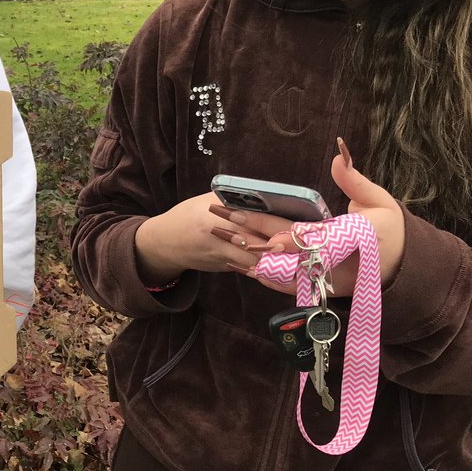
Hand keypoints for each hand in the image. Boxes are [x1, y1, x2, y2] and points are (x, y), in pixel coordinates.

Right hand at [134, 191, 286, 283]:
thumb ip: (237, 200)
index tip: (301, 229)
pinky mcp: (223, 266)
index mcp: (220, 213)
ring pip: (257, 261)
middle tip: (308, 249)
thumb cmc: (189, 215)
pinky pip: (249, 268)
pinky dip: (266, 268)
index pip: (257, 219)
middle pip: (260, 244)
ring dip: (278, 262)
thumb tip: (271, 200)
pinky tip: (281, 270)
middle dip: (285, 247)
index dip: (280, 226)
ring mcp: (221, 254)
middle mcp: (221, 234)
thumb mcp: (209, 199)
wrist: (163, 242)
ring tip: (300, 262)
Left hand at [224, 139, 404, 295]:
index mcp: (355, 240)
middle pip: (292, 256)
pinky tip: (240, 265)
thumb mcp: (380, 202)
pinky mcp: (319, 289)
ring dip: (254, 260)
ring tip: (226, 244)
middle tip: (230, 231)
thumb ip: (355, 181)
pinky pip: (287, 284)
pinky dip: (264, 275)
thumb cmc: (390, 230)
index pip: (317, 240)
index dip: (291, 240)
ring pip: (285, 274)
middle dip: (258, 243)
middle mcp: (338, 265)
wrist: (400, 269)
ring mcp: (327, 281)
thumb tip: (338, 155)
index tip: (270, 240)